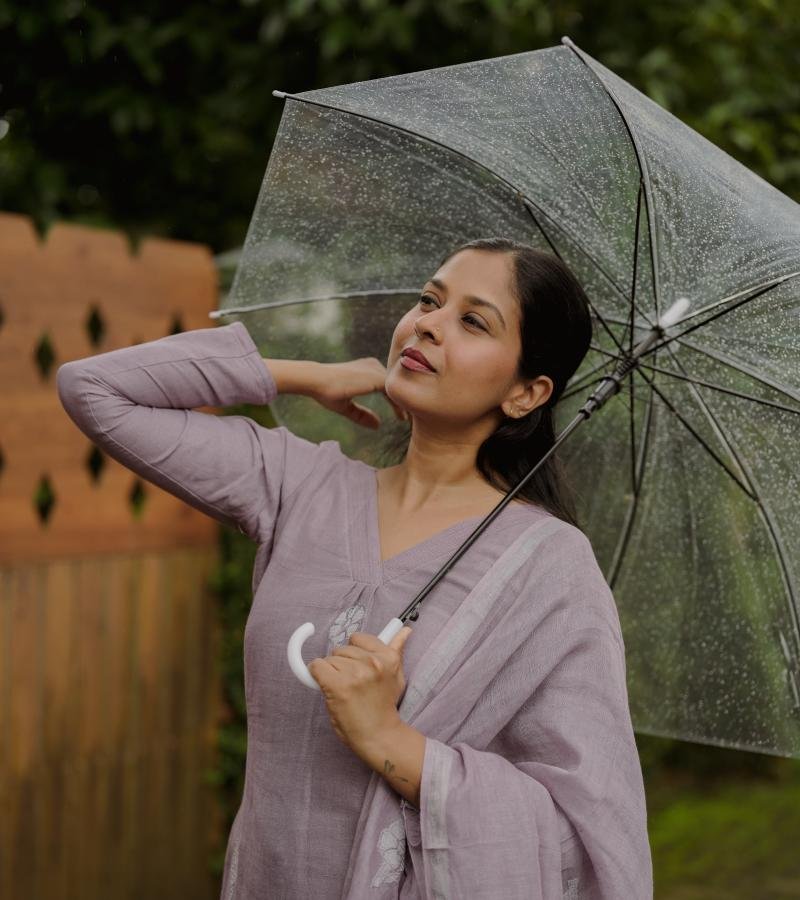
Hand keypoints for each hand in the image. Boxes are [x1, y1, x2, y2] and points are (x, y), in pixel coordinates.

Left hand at [308, 627, 412, 755]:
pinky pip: (316, 667)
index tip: (357, 667)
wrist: (379, 735)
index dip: (354, 653)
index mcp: (387, 657)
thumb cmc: (384, 706)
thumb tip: (405, 630)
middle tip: (353, 684)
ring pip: (329, 659)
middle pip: (341, 649)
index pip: (358, 638)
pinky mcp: (337, 685)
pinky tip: (328, 689)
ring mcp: (354, 673)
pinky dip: (317, 676)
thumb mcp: (396, 676)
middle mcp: (372, 662)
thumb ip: (396, 650)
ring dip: (331, 673)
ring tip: (345, 691)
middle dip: (342, 664)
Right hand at [309, 357, 408, 429]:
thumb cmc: (326, 391)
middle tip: (411, 420)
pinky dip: (399, 406)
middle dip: (404, 403)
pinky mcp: (377, 378)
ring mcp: (376, 370)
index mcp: (367, 369)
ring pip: (397, 389)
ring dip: (404, 406)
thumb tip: (378, 426)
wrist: (316, 380)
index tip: (401, 416)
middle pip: (396, 386)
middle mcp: (374, 366)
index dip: (395, 401)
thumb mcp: (347, 406)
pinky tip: (402, 418)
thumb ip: (362, 415)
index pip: (387, 385)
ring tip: (409, 421)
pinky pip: (394, 393)